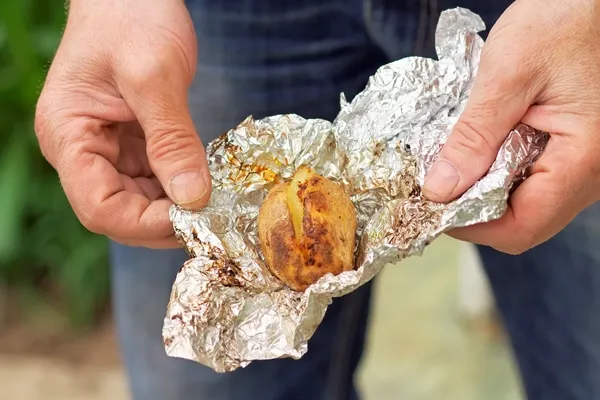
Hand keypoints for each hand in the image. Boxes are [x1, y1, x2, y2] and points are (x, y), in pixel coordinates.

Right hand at [35, 0, 209, 247]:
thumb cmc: (131, 16)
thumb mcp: (154, 76)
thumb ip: (171, 140)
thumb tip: (192, 199)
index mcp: (68, 135)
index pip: (99, 207)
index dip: (145, 224)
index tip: (193, 219)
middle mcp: (82, 150)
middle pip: (119, 213)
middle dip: (165, 222)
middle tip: (214, 221)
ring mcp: (107, 148)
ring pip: (140, 202)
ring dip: (176, 209)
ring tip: (217, 206)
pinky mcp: (132, 143)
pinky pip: (154, 180)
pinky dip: (181, 187)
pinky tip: (209, 185)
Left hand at [422, 0, 599, 253]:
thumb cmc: (567, 19)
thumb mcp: (508, 75)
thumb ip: (473, 137)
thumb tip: (440, 190)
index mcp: (584, 158)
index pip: (522, 226)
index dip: (471, 225)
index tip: (433, 206)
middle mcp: (594, 173)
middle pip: (525, 221)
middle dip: (475, 211)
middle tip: (437, 185)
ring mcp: (589, 165)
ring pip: (530, 202)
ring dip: (486, 191)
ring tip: (453, 166)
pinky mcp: (579, 151)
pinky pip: (539, 179)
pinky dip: (503, 173)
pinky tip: (480, 151)